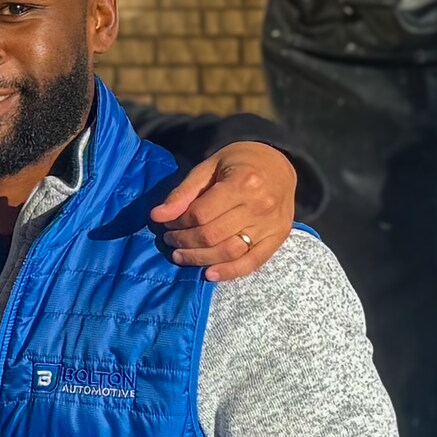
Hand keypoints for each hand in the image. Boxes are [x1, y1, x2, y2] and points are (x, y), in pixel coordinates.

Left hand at [149, 141, 295, 280]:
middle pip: (212, 236)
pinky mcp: (278, 238)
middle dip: (184, 241)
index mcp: (242, 183)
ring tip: (181, 255)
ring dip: (200, 258)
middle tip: (170, 239)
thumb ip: (183, 192)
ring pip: (229, 252)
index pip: (200, 214)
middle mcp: (259, 206)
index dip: (177, 223)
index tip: (167, 223)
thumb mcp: (209, 167)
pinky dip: (230, 272)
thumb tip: (156, 216)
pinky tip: (209, 274)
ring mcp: (271, 225)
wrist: (280, 164)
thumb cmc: (240, 162)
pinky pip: (253, 262)